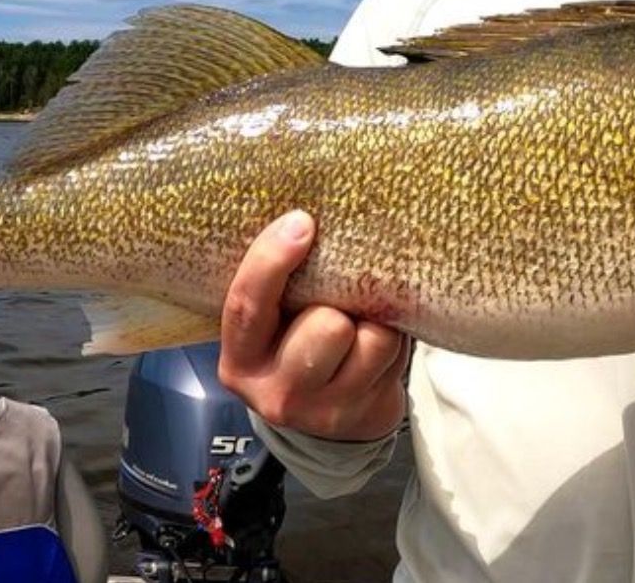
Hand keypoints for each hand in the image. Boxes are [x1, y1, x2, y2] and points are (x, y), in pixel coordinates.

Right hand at [217, 210, 408, 440]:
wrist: (330, 412)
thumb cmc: (301, 340)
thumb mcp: (278, 318)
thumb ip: (285, 283)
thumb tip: (312, 219)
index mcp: (240, 356)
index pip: (247, 304)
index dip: (272, 260)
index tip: (301, 220)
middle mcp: (274, 391)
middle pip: (326, 326)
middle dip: (340, 303)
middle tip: (339, 300)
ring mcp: (321, 411)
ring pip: (371, 340)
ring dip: (375, 322)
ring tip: (363, 323)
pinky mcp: (362, 417)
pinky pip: (393, 355)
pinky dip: (394, 340)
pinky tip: (378, 346)